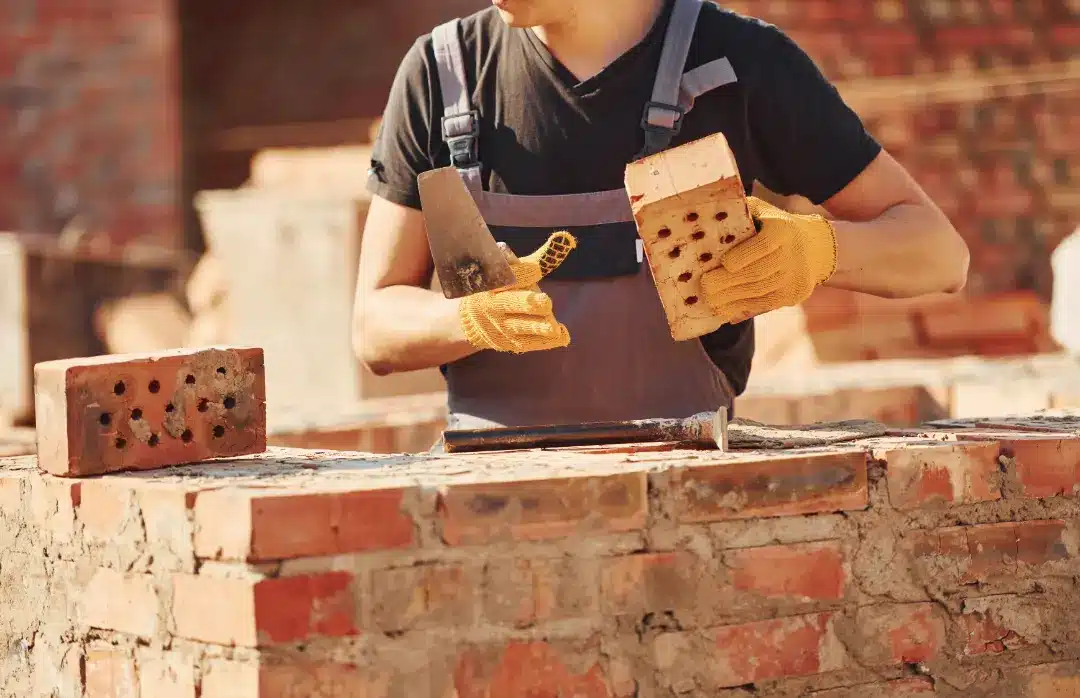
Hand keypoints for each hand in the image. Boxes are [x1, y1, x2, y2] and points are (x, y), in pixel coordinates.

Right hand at [458, 231, 576, 352]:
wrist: (469, 320)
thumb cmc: (496, 287)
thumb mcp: (505, 269)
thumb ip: (530, 258)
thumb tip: (563, 238)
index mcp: (491, 282)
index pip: (507, 276)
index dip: (522, 273)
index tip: (537, 270)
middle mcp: (494, 304)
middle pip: (511, 303)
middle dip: (528, 303)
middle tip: (544, 302)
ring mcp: (501, 326)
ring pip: (521, 326)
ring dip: (538, 326)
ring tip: (554, 327)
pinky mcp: (509, 342)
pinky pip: (529, 342)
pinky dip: (546, 340)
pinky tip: (562, 336)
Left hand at [700, 196, 836, 323]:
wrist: (815, 247)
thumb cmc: (774, 226)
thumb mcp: (762, 211)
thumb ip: (740, 212)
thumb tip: (708, 218)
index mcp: (783, 228)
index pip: (764, 244)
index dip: (742, 256)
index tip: (723, 262)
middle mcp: (792, 253)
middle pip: (757, 272)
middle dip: (727, 281)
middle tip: (704, 286)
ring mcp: (794, 277)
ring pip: (758, 291)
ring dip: (730, 298)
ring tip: (708, 299)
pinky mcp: (793, 295)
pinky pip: (764, 304)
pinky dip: (741, 307)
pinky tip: (723, 308)